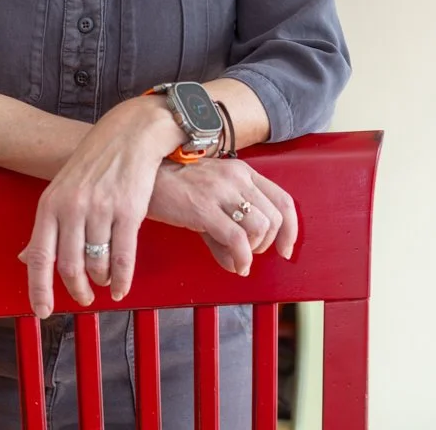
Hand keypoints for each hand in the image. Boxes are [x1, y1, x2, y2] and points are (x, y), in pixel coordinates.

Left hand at [18, 96, 184, 317]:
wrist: (131, 133)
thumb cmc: (96, 160)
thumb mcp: (62, 187)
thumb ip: (48, 223)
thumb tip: (26, 258)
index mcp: (50, 203)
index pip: (39, 255)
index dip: (39, 289)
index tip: (43, 311)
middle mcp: (72, 207)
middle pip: (69, 267)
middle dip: (76, 290)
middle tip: (83, 298)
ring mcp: (101, 210)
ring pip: (97, 264)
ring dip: (100, 280)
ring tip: (104, 280)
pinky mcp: (128, 211)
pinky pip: (122, 259)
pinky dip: (121, 280)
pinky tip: (121, 287)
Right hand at [148, 157, 297, 276]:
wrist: (144, 178)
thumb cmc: (175, 188)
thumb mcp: (209, 200)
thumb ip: (226, 230)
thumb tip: (238, 263)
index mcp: (242, 171)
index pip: (283, 199)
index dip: (291, 229)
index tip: (285, 248)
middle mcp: (236, 177)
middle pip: (275, 217)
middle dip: (268, 244)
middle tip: (250, 253)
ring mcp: (220, 191)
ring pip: (260, 228)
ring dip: (254, 251)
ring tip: (238, 257)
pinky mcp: (204, 208)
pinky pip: (238, 240)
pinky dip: (242, 259)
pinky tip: (234, 265)